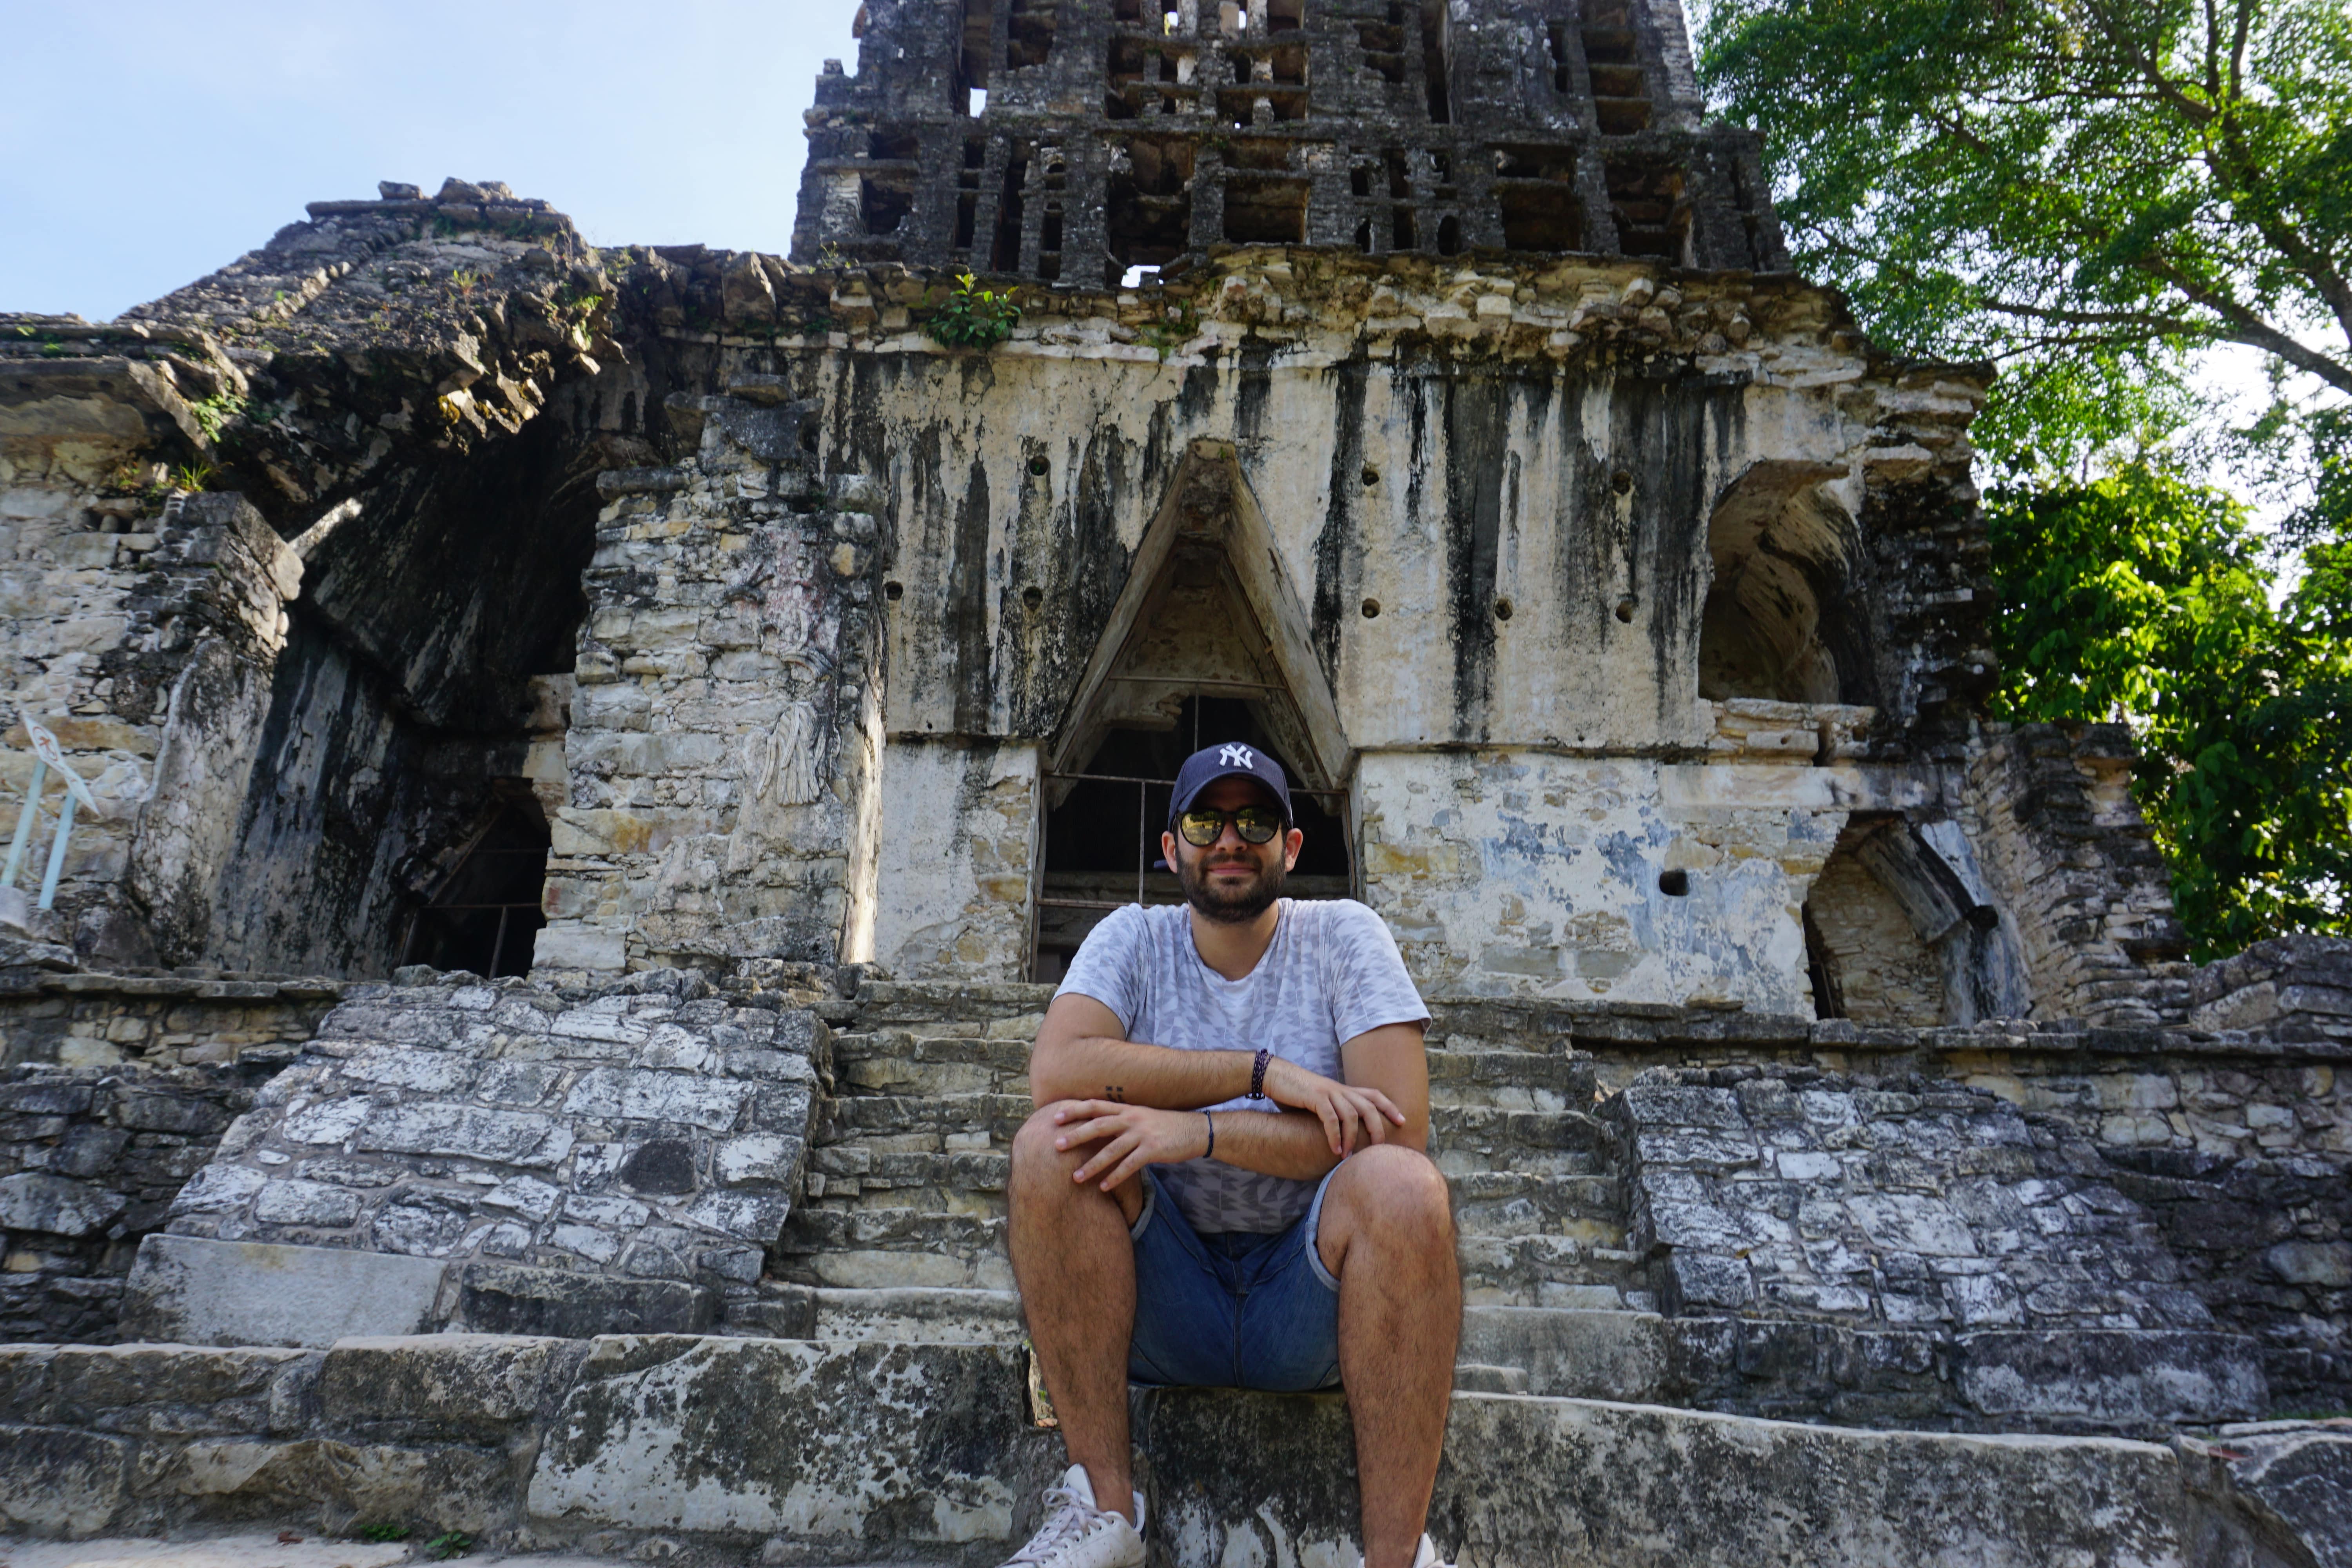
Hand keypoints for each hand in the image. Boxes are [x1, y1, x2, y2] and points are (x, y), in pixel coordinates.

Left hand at [1050, 1100, 1210, 1191]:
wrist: (1194, 1130)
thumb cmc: (1164, 1126)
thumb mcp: (1140, 1117)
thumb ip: (1120, 1121)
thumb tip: (1095, 1129)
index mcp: (1126, 1110)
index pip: (1095, 1106)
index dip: (1074, 1110)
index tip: (1055, 1117)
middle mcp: (1131, 1119)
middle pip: (1098, 1126)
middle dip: (1076, 1136)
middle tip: (1056, 1145)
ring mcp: (1142, 1134)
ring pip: (1111, 1150)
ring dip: (1092, 1165)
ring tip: (1075, 1177)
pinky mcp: (1153, 1149)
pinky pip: (1129, 1165)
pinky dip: (1115, 1177)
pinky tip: (1103, 1188)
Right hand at [1261, 1057, 1406, 1157]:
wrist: (1276, 1076)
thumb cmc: (1297, 1092)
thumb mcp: (1320, 1101)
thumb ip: (1333, 1112)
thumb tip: (1342, 1134)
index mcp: (1343, 1089)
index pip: (1374, 1095)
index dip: (1390, 1106)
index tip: (1403, 1120)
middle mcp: (1340, 1089)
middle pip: (1368, 1106)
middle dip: (1377, 1128)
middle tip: (1379, 1149)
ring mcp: (1328, 1092)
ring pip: (1351, 1115)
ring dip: (1352, 1139)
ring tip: (1348, 1157)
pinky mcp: (1315, 1097)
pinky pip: (1330, 1119)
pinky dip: (1334, 1136)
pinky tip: (1334, 1150)